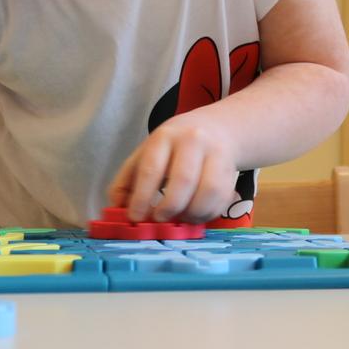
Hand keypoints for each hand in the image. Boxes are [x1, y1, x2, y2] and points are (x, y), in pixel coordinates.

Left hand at [108, 111, 241, 223]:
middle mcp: (193, 141)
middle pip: (183, 180)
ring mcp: (216, 153)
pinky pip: (222, 199)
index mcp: (165, 136)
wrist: (217, 128)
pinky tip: (196, 215)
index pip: (152, 169)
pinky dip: (208, 214)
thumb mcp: (145, 154)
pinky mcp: (232, 169)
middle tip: (159, 219)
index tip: (136, 218)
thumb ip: (126, 181)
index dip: (142, 198)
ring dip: (191, 214)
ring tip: (179, 218)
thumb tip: (116, 210)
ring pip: (208, 191)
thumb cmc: (173, 147)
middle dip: (169, 208)